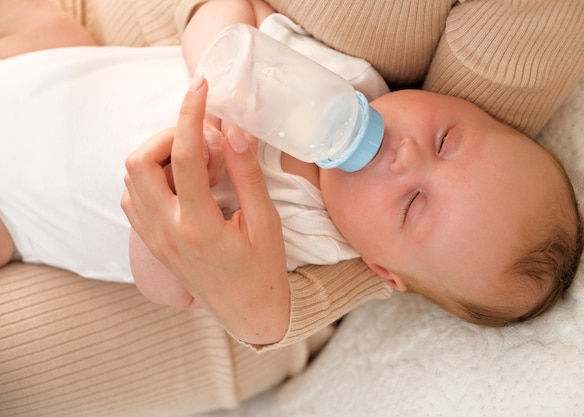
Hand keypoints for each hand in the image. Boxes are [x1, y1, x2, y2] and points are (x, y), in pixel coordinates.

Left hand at [122, 76, 289, 344]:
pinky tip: (179, 180)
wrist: (247, 313)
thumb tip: (234, 129)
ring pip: (130, 179)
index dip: (192, 113)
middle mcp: (167, 231)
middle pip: (139, 162)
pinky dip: (148, 177)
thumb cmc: (263, 270)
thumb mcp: (265, 221)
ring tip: (194, 160)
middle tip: (201, 137)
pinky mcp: (151, 244)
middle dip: (168, 135)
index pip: (186, 155)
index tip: (201, 87)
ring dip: (157, 155)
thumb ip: (246, 173)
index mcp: (199, 225)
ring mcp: (154, 239)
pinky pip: (132, 199)